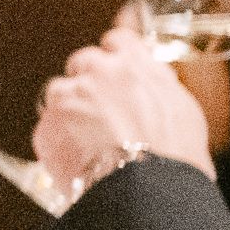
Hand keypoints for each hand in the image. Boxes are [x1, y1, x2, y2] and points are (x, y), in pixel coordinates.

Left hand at [33, 21, 213, 194]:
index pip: (118, 40)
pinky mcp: (47, 125)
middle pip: (83, 62)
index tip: (114, 66)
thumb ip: (158, 88)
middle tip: (102, 112)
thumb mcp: (182, 111)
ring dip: (70, 111)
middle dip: (89, 82)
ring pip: (59, 93)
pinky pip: (48, 127)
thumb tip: (150, 84)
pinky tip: (79, 159)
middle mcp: (98, 72)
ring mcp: (68, 96)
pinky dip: (59, 141)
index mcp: (135, 64)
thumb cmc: (176, 158)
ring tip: (90, 141)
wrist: (149, 190)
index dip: (115, 55)